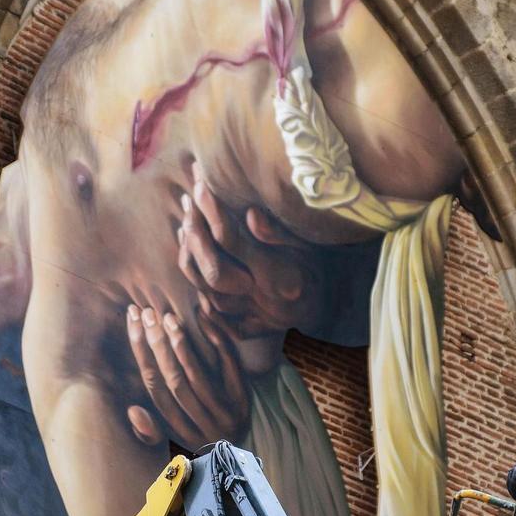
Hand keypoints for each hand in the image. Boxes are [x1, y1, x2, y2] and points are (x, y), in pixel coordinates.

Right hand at [125, 304, 248, 447]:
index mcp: (179, 430)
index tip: (134, 322)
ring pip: (197, 376)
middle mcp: (201, 424)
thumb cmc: (203, 440)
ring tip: (169, 318)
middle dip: (158, 345)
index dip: (142, 354)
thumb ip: (152, 430)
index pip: (154, 388)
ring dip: (182, 345)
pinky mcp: (245, 402)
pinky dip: (217, 343)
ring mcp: (224, 415)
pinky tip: (205, 322)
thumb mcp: (177, 439)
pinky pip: (228, 368)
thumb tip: (132, 411)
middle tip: (147, 312)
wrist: (244, 453)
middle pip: (173, 380)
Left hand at [178, 163, 323, 336]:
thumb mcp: (307, 246)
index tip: (200, 187)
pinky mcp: (248, 328)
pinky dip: (199, 291)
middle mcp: (262, 299)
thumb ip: (278, 233)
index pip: (233, 242)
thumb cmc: (318, 270)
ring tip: (185, 228)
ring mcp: (253, 317)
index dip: (212, 213)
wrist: (329, 311)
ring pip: (208, 295)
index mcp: (279, 275)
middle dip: (195, 239)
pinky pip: (214, 317)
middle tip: (188, 207)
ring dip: (191, 261)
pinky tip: (193, 264)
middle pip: (214, 273)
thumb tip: (249, 214)